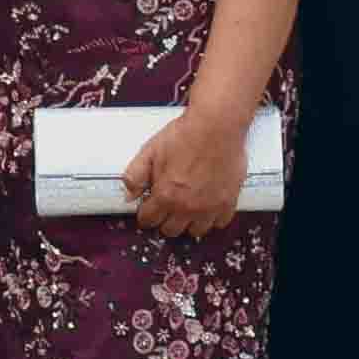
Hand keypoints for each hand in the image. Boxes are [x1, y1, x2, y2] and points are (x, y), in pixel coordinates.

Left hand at [123, 105, 251, 236]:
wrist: (216, 127)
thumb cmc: (184, 136)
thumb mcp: (150, 151)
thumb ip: (136, 175)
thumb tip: (130, 194)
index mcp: (165, 195)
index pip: (149, 220)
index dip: (145, 215)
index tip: (147, 210)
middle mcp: (187, 207)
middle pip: (171, 230)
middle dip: (164, 221)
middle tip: (165, 208)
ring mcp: (210, 207)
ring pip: (196, 231)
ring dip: (189, 223)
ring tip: (186, 209)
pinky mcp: (228, 202)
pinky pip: (220, 222)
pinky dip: (212, 218)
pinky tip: (207, 207)